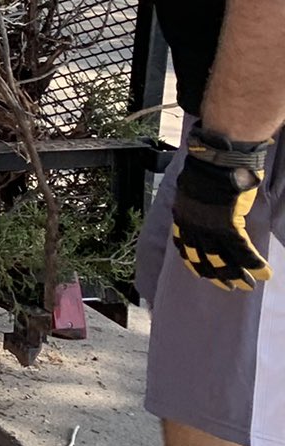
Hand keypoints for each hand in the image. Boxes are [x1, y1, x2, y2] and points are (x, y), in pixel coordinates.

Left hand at [173, 127, 273, 290]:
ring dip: (237, 275)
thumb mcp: (194, 189)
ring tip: (248, 285)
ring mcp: (210, 227)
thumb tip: (209, 213)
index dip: (192, 261)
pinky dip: (254, 265)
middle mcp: (192, 225)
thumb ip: (199, 207)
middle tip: (228, 287)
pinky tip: (263, 273)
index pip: (183, 244)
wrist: (218, 158)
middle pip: (203, 258)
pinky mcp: (229, 226)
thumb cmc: (210, 168)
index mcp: (183, 215)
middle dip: (217, 275)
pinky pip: (243, 252)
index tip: (199, 272)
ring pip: (224, 260)